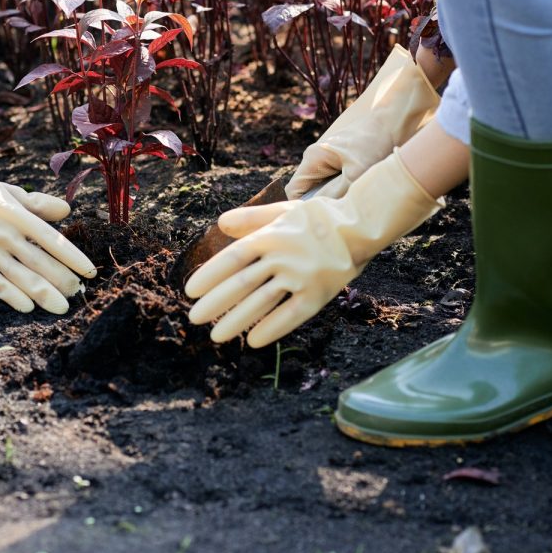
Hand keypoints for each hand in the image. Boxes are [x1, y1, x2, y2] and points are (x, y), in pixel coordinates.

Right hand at [0, 121, 96, 312]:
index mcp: (16, 214)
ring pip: (21, 276)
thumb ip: (36, 203)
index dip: (73, 257)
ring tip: (62, 306)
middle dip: (62, 279)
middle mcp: (3, 233)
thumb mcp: (5, 191)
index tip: (90, 271)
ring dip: (44, 293)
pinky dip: (13, 296)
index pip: (52, 239)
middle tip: (79, 293)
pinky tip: (29, 307)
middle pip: (40, 261)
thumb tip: (68, 211)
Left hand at [187, 153, 441, 346]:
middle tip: (194, 318)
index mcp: (270, 235)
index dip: (210, 275)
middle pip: (242, 283)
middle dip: (215, 303)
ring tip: (216, 336)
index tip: (190, 291)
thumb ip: (251, 218)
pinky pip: (291, 314)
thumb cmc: (316, 219)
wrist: (361, 224)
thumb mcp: (283, 211)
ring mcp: (301, 275)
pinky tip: (253, 341)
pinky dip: (272, 328)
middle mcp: (283, 255)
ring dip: (237, 321)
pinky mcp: (319, 292)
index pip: (233, 257)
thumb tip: (220, 223)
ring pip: (262, 302)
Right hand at [285, 45, 439, 199]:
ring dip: (335, 196)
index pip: (294, 190)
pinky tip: (359, 189)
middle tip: (342, 210)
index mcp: (313, 158)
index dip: (303, 205)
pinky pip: (334, 182)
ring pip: (323, 187)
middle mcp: (315, 158)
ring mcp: (326, 159)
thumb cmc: (374, 144)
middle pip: (309, 190)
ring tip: (353, 198)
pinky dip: (344, 189)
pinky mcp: (339, 160)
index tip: (323, 215)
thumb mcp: (356, 174)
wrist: (393, 122)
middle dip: (322, 202)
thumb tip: (319, 210)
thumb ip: (334, 194)